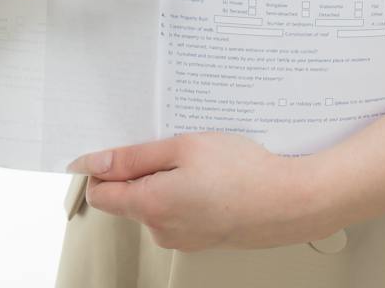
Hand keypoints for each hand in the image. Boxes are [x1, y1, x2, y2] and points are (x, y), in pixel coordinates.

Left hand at [65, 131, 338, 250]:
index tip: (116, 148)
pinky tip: (211, 179)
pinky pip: (178, 212)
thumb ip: (134, 157)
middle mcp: (160, 229)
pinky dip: (186, 194)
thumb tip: (96, 163)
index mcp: (150, 206)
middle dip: (141, 170)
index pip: (100, 193)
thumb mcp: (183, 147)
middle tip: (173, 146)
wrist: (289, 201)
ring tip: (200, 162)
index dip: (102, 167)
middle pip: (128, 197)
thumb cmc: (244, 173)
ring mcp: (181, 238)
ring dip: (166, 181)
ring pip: (154, 204)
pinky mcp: (200, 239)